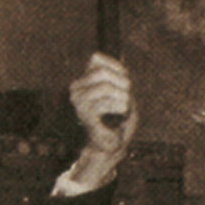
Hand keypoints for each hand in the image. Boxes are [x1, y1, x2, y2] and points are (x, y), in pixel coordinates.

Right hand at [66, 52, 139, 187]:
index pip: (96, 58)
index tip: (126, 83)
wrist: (112, 146)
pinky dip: (119, 107)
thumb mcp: (122, 93)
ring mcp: (78, 101)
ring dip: (122, 98)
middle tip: (127, 97)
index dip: (116, 67)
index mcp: (84, 80)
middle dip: (121, 83)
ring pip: (105, 87)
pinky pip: (105, 102)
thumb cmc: (118, 121)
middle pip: (101, 72)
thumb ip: (120, 76)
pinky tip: (121, 114)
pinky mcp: (84, 114)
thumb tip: (121, 61)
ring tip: (124, 108)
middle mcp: (76, 88)